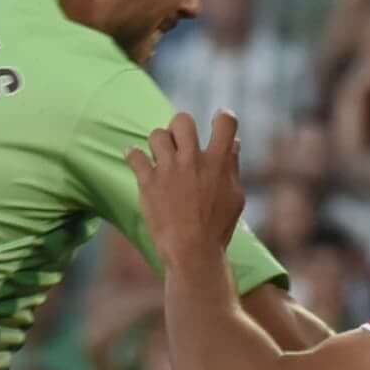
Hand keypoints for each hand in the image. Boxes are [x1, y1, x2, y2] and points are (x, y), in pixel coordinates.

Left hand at [129, 112, 245, 262]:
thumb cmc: (217, 228)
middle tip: (181, 145)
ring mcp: (168, 170)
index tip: (219, 123)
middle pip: (182, 120)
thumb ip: (232, 167)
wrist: (191, 252)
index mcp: (218, 162)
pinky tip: (139, 162)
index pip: (225, 122)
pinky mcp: (148, 182)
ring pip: (157, 135)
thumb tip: (234, 144)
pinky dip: (134, 156)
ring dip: (159, 144)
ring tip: (162, 159)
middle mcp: (192, 160)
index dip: (223, 117)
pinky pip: (134, 154)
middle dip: (181, 128)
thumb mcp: (235, 197)